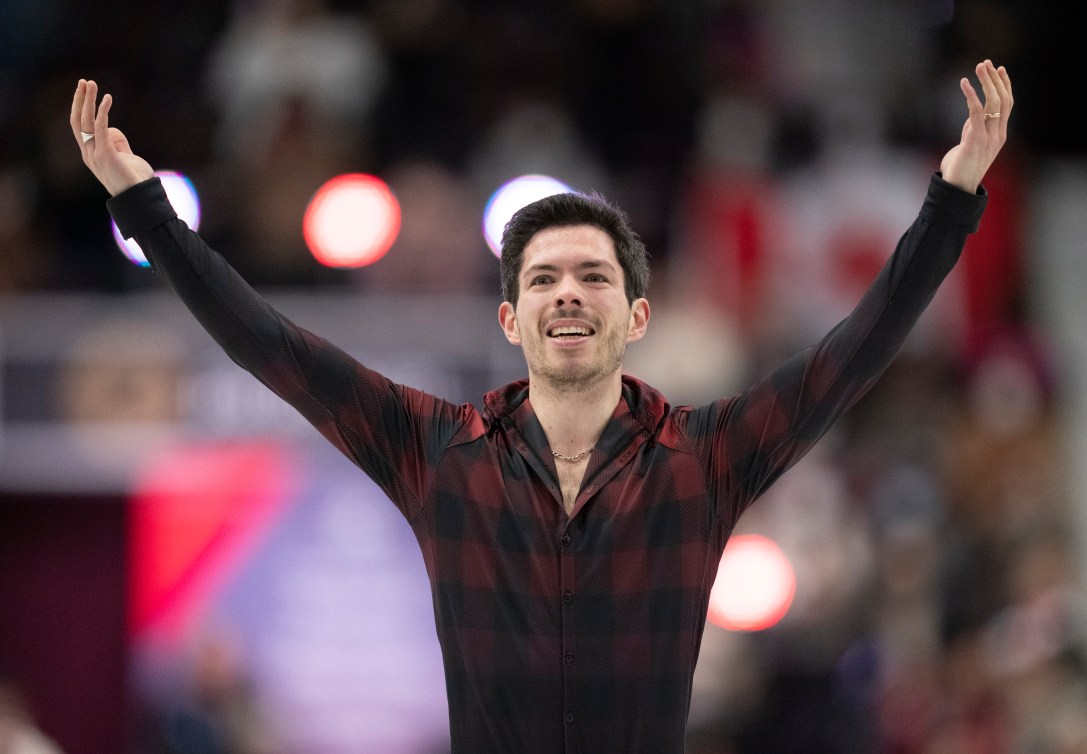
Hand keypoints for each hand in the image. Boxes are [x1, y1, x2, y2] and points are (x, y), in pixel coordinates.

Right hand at [70, 79, 154, 195]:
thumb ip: (118, 142)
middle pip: (78, 121)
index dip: (80, 108)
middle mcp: (88, 153)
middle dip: (80, 100)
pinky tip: (107, 98)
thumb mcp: (126, 156)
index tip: (84, 91)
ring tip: (91, 83)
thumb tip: (112, 129)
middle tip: (84, 81)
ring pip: (86, 121)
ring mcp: (95, 154)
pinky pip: (101, 128)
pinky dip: (103, 111)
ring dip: (87, 100)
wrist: (140, 197)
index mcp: (90, 153)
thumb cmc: (135, 179)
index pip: (80, 127)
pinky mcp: (106, 154)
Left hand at [939, 60, 1012, 193]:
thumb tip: (973, 115)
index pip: (1007, 105)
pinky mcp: (975, 140)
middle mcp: (998, 134)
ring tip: (979, 66)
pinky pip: (976, 112)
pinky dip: (971, 95)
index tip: (999, 69)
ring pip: (993, 103)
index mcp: (999, 134)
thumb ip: (973, 129)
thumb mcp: (970, 144)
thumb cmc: (959, 169)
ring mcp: (988, 137)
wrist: (957, 190)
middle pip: (1003, 100)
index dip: (1005, 86)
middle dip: (995, 79)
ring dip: (986, 82)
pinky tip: (964, 83)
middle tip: (986, 63)